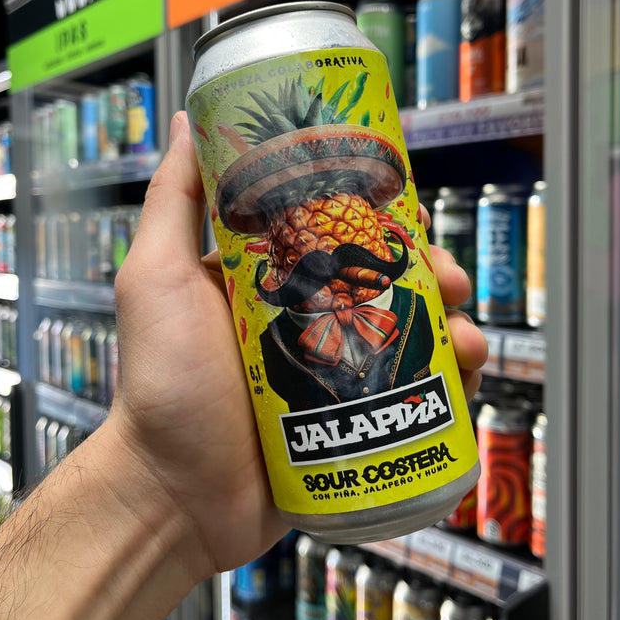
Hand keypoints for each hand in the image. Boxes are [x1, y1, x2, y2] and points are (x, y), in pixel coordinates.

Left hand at [111, 112, 487, 578]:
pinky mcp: (357, 420)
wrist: (175, 496)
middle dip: (433, 273)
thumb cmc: (162, 385)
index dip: (385, 220)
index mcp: (276, 280)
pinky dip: (449, 382)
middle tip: (450, 279)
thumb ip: (174, 201)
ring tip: (462, 338)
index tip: (412, 215)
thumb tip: (193, 122)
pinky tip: (461, 378)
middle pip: (391, 282)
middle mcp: (311, 319)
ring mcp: (338, 371)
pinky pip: (415, 393)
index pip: (344, 233)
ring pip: (414, 335)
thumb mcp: (157, 277)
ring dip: (452, 327)